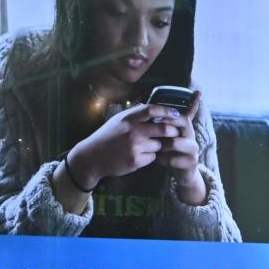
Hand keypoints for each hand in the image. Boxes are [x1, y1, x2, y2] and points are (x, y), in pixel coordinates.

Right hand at [65, 102, 184, 190]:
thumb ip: (134, 114)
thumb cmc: (106, 137)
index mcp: (128, 119)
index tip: (177, 114)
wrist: (92, 157)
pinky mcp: (135, 161)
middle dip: (172, 131)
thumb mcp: (117, 120)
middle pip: (163, 129)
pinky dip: (149, 157)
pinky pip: (152, 158)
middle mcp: (132, 132)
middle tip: (175, 132)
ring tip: (145, 146)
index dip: (167, 111)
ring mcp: (134, 147)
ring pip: (159, 145)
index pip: (152, 110)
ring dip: (158, 146)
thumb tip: (149, 107)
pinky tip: (138, 155)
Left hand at [153, 90, 205, 204]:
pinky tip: (157, 160)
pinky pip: (173, 159)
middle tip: (151, 128)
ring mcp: (193, 149)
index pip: (184, 112)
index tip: (156, 115)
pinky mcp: (192, 162)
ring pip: (175, 142)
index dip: (172, 112)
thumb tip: (149, 105)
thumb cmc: (170, 151)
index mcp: (185, 126)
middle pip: (184, 122)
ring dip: (162, 145)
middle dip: (166, 124)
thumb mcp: (166, 135)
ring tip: (154, 148)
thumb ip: (162, 122)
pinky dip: (162, 160)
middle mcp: (192, 135)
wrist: (182, 172)